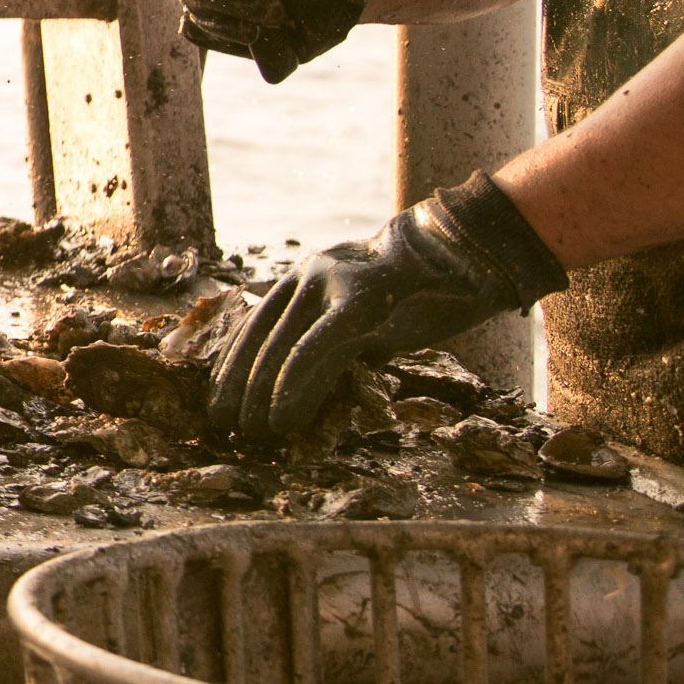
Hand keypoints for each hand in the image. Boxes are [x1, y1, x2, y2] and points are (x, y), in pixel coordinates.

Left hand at [208, 172, 566, 445]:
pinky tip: (283, 415)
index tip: (218, 394)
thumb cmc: (421, 291)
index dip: (234, 361)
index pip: (256, 323)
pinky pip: (317, 350)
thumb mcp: (367, 308)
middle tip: (223, 421)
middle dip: (239, 383)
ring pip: (282, 345)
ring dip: (261, 393)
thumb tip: (311, 378)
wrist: (464, 252)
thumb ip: (337, 331)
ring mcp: (335, 288)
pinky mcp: (363, 305)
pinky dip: (295, 385)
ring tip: (252, 430)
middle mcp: (311, 276)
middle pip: (262, 336)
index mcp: (306, 276)